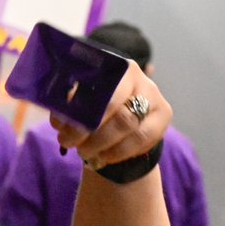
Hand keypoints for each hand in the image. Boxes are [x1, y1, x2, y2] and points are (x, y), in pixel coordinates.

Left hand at [50, 61, 171, 168]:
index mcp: (116, 69)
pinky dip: (118, 152)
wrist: (121, 119)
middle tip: (69, 143)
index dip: (83, 113)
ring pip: (130, 126)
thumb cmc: (93, 105)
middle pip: (117, 110)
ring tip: (83, 152)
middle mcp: (140, 80)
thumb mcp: (77, 101)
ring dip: (102, 144)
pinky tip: (103, 156)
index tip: (63, 129)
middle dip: (90, 133)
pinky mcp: (164, 116)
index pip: (103, 91)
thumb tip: (59, 118)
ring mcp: (155, 98)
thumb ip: (68, 105)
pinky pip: (143, 139)